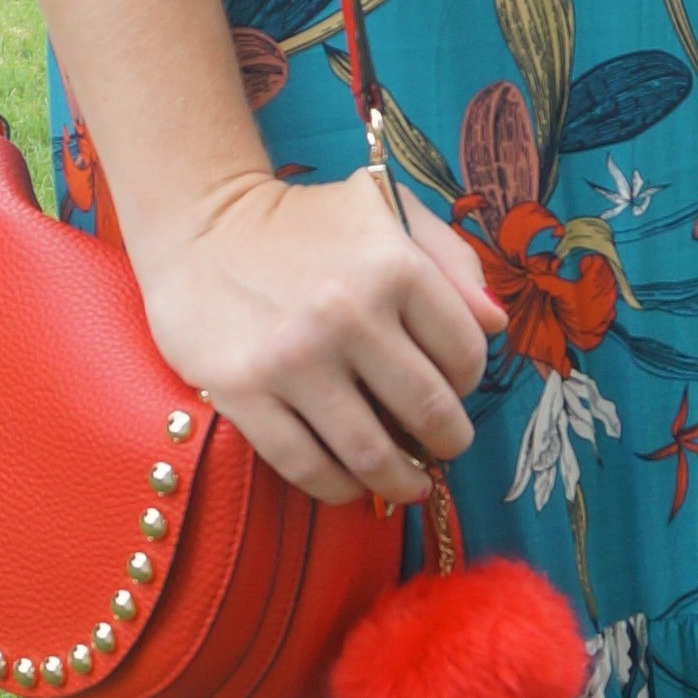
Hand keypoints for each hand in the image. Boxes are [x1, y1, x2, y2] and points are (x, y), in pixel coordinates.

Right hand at [131, 167, 506, 506]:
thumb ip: (452, 258)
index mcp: (394, 266)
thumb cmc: (305, 221)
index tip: (454, 388)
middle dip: (448, 442)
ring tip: (408, 482)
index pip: (466, 353)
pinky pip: (306, 466)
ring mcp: (293, 358)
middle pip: (429, 412)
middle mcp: (348, 313)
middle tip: (444, 448)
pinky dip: (339, 488)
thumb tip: (497, 324)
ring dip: (401, 480)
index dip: (470, 382)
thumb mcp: (387, 209)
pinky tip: (350, 483)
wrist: (200, 224)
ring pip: (372, 453)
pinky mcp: (243, 392)